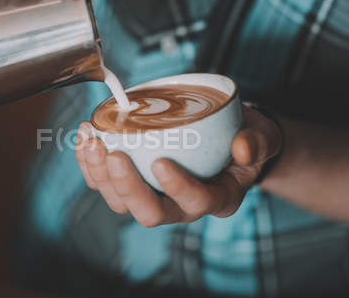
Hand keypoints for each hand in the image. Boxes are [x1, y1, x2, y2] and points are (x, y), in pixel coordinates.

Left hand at [75, 106, 282, 226]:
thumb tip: (242, 148)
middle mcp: (182, 205)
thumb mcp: (263, 137)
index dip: (177, 188)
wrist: (229, 137)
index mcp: (217, 198)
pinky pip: (106, 181)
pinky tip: (85, 135)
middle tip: (113, 154)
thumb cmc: (245, 138)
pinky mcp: (135, 181)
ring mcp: (155, 195)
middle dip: (126, 187)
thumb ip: (259, 142)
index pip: (197, 202)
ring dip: (99, 174)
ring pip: (121, 202)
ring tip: (92, 140)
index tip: (161, 163)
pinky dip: (91, 162)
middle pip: (149, 212)